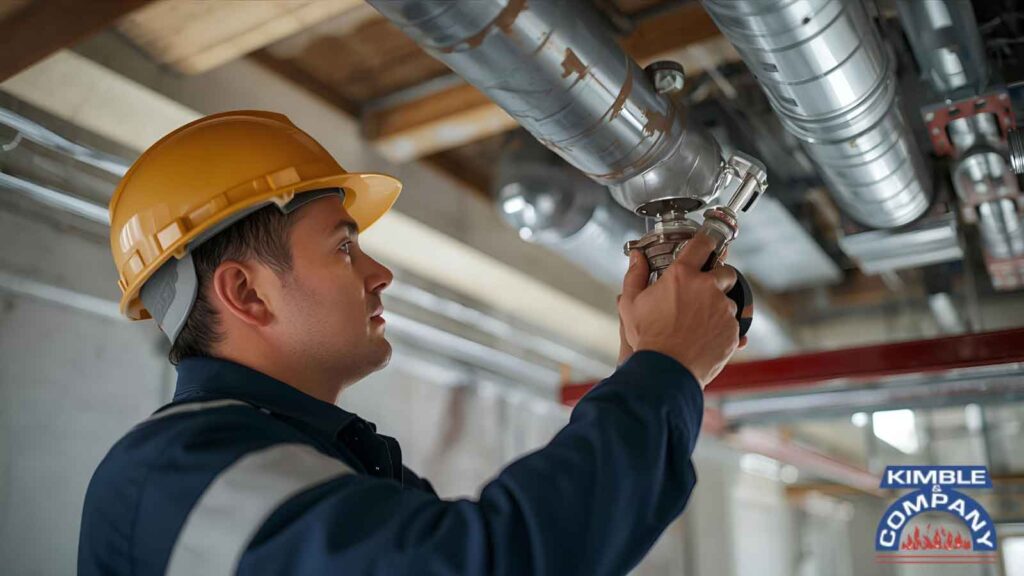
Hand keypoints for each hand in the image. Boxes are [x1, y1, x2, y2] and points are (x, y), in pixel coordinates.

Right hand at [618, 234, 740, 387]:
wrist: (666, 370)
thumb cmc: (648, 337)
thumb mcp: (631, 303)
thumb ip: (635, 275)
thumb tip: (637, 257)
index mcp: (682, 275)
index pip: (702, 244)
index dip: (706, 241)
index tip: (707, 243)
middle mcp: (707, 287)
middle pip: (725, 272)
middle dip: (718, 279)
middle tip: (702, 292)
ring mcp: (723, 309)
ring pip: (729, 300)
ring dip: (719, 306)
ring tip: (699, 322)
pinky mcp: (732, 330)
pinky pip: (733, 324)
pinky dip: (723, 328)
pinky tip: (706, 337)